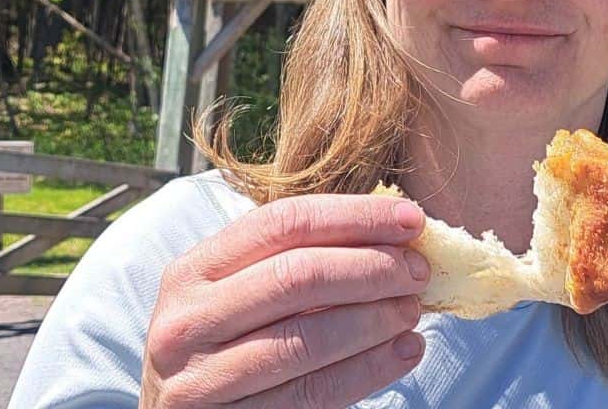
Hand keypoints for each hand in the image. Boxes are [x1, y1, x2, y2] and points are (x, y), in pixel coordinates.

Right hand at [139, 194, 430, 407]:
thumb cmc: (228, 348)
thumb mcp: (240, 296)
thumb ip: (296, 263)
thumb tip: (396, 236)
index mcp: (193, 271)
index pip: (283, 224)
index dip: (355, 216)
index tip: (412, 220)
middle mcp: (187, 321)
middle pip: (297, 276)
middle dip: (372, 268)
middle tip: (419, 271)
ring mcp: (201, 379)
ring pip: (307, 338)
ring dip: (376, 319)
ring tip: (414, 310)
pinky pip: (313, 393)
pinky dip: (369, 368)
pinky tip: (406, 351)